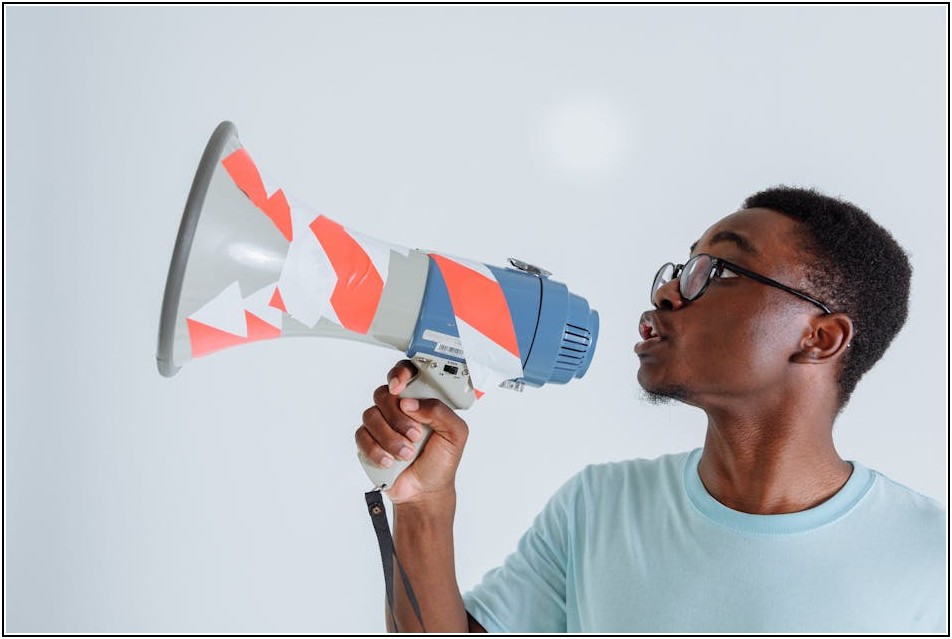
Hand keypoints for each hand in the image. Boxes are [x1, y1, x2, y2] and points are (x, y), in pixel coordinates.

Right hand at [356, 360, 469, 503]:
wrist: (425, 491)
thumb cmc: (441, 460)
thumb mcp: (455, 434)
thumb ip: (440, 412)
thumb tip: (411, 402)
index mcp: (420, 400)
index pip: (406, 373)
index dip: (399, 373)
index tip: (399, 386)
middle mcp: (398, 408)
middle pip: (383, 394)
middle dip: (397, 417)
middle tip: (415, 435)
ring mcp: (381, 424)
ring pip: (371, 415)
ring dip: (390, 437)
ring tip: (407, 454)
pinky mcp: (368, 441)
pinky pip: (361, 436)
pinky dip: (376, 450)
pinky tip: (390, 461)